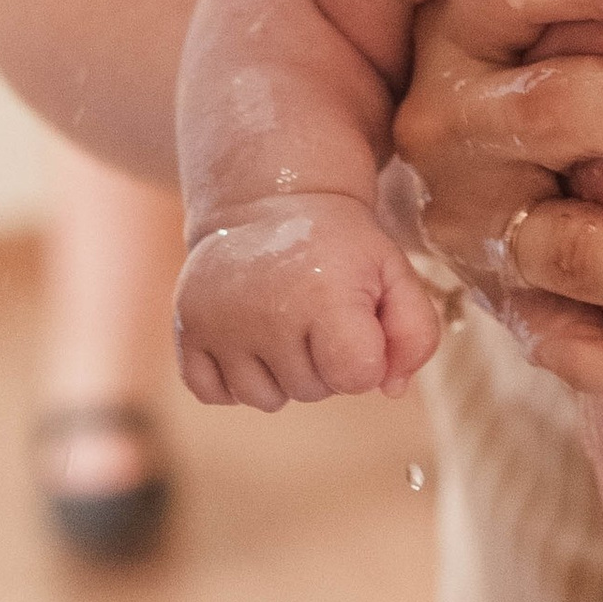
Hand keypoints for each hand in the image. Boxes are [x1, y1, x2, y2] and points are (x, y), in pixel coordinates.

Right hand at [175, 196, 441, 413]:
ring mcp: (219, 323)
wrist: (268, 202)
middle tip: (318, 313)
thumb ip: (415, 332)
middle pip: (313, 391)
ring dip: (281, 374)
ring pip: (264, 399)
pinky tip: (248, 338)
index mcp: (324, 294)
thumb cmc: (339, 246)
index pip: (356, 377)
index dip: (366, 358)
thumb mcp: (394, 272)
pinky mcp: (186, 329)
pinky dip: (233, 378)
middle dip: (325, 363)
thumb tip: (390, 388)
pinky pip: (214, 393)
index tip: (358, 323)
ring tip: (284, 322)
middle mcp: (266, 312)